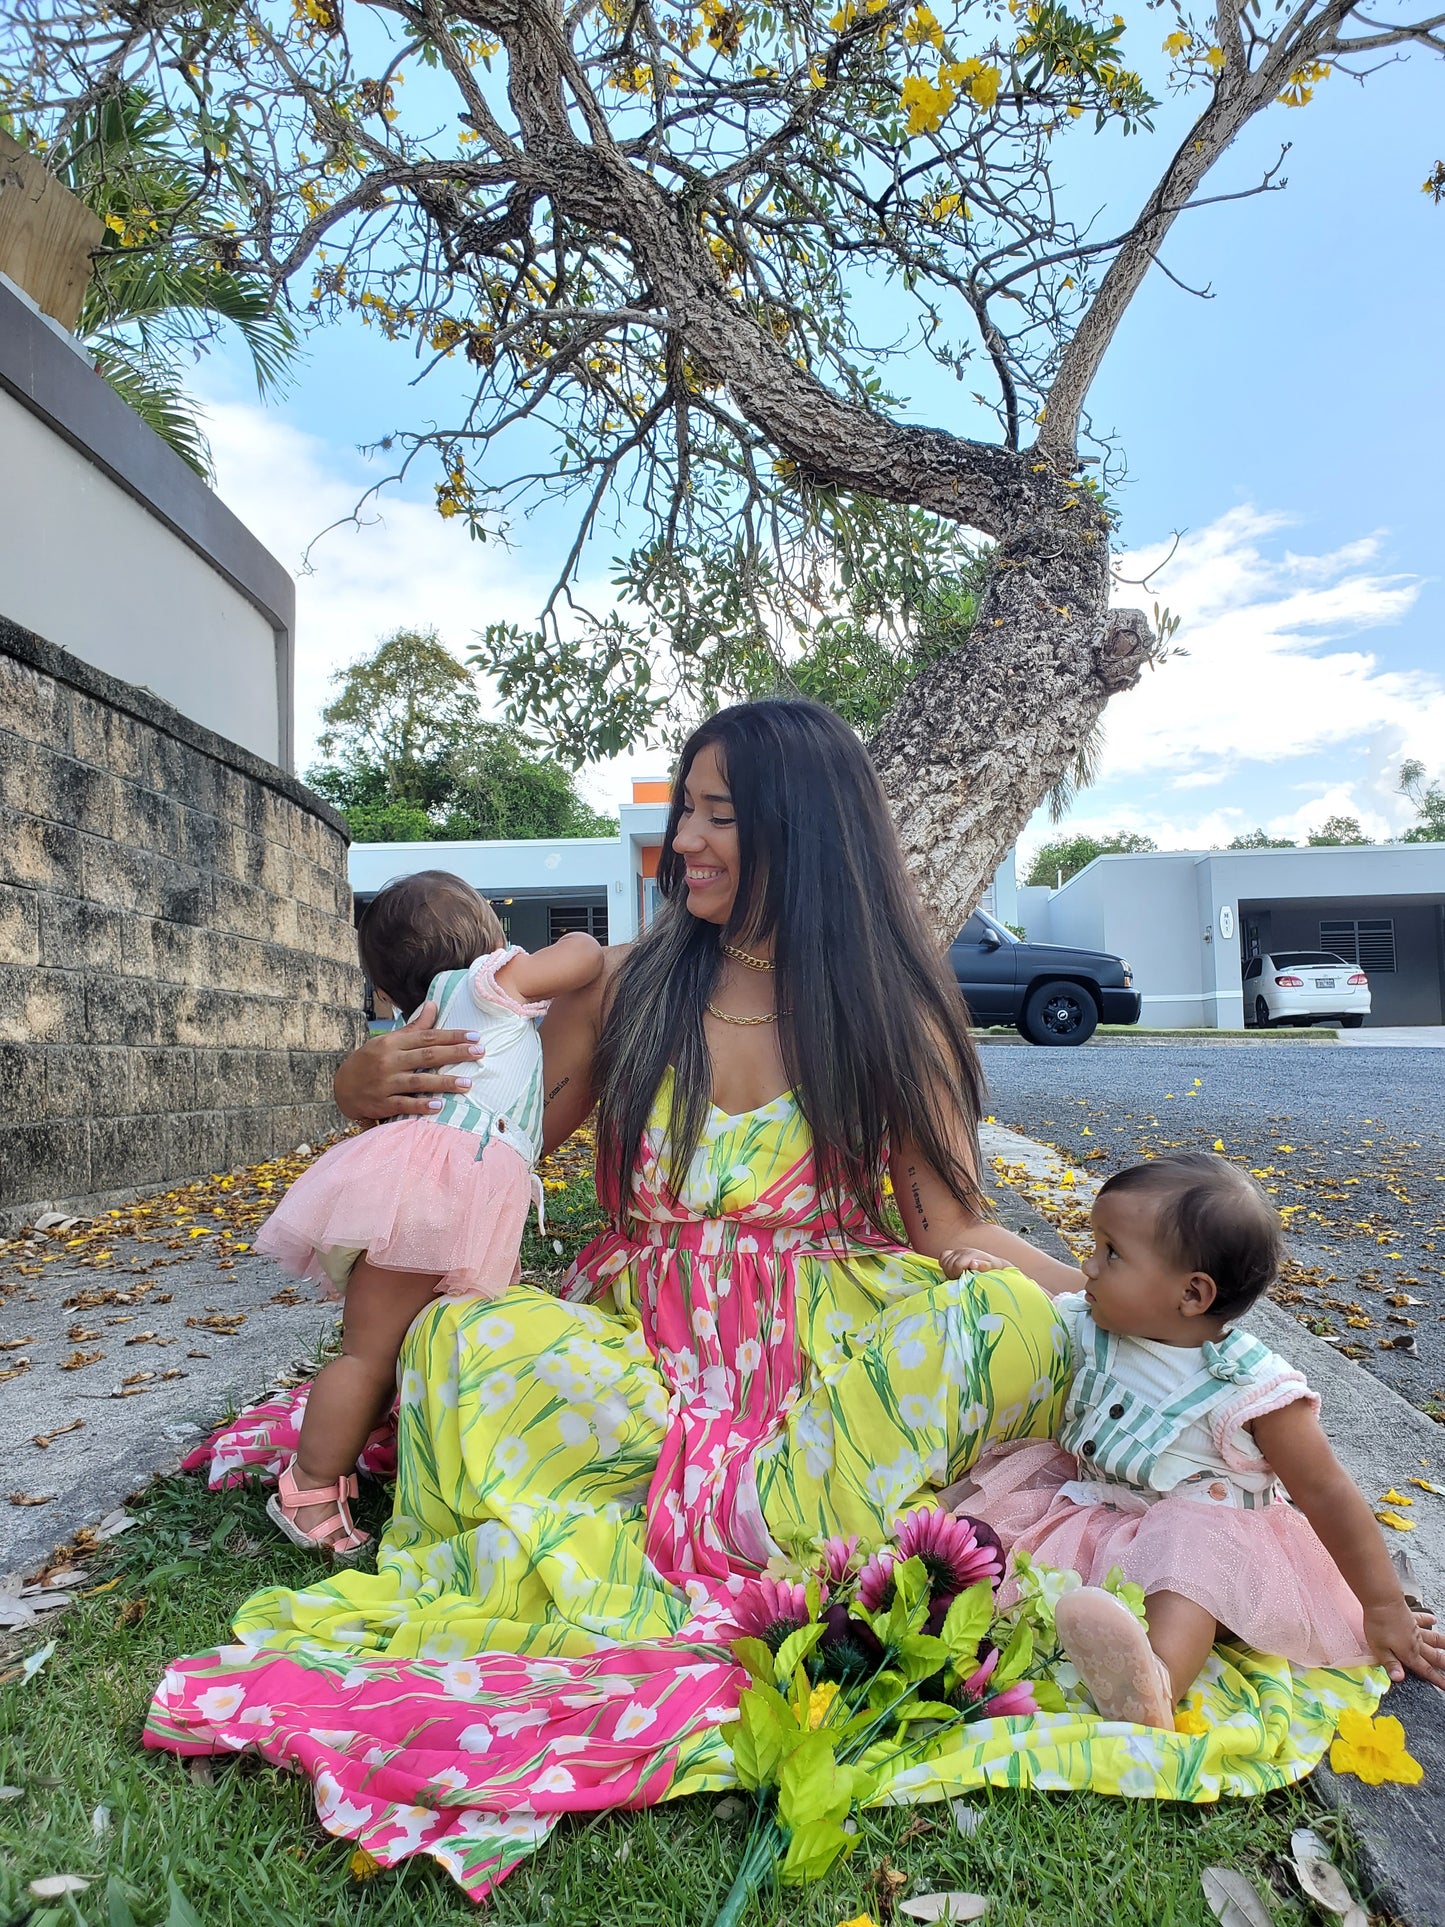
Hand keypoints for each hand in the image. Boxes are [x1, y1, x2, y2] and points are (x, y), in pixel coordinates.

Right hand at [333, 1002, 484, 1120]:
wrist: (342, 1087)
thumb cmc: (372, 1060)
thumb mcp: (389, 1040)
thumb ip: (414, 1027)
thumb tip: (433, 1004)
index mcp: (393, 1042)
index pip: (428, 1036)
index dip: (452, 1036)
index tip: (475, 1037)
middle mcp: (390, 1061)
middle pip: (427, 1056)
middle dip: (455, 1053)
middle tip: (480, 1053)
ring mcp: (386, 1083)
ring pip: (419, 1081)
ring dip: (445, 1083)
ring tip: (468, 1084)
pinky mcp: (383, 1103)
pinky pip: (404, 1104)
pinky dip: (421, 1105)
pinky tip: (439, 1106)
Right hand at [939, 1246, 1000, 1277]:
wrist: (995, 1264)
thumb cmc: (993, 1269)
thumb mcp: (992, 1269)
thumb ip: (982, 1266)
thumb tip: (973, 1263)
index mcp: (971, 1255)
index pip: (957, 1265)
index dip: (958, 1275)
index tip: (964, 1280)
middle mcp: (963, 1251)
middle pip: (949, 1265)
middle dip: (953, 1274)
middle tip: (961, 1279)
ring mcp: (958, 1251)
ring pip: (944, 1262)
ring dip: (949, 1271)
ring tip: (958, 1276)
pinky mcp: (954, 1253)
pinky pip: (943, 1256)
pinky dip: (944, 1264)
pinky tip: (952, 1270)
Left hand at [1363, 1601, 1444, 1688]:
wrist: (1382, 1600)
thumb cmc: (1378, 1624)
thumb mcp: (1379, 1648)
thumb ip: (1390, 1664)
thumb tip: (1399, 1678)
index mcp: (1408, 1653)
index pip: (1424, 1670)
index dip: (1436, 1679)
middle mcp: (1416, 1642)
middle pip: (1434, 1656)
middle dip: (1444, 1665)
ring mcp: (1415, 1629)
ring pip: (1433, 1639)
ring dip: (1443, 1645)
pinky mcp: (1411, 1617)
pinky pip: (1422, 1620)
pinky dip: (1429, 1620)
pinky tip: (1434, 1619)